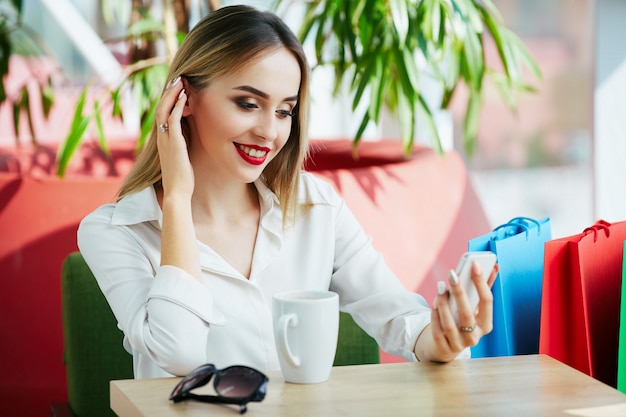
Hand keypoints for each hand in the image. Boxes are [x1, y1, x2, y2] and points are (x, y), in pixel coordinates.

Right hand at [156, 76, 192, 198]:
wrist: (178, 191)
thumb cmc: (182, 175)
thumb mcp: (182, 153)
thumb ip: (183, 140)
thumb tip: (190, 128)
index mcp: (163, 138)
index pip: (163, 113)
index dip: (169, 98)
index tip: (178, 86)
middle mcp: (162, 137)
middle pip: (161, 107)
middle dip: (169, 91)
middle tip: (178, 77)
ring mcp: (166, 139)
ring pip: (164, 110)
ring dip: (172, 94)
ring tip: (181, 81)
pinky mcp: (174, 143)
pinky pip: (173, 120)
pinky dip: (178, 106)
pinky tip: (185, 97)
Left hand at [416, 261, 498, 361]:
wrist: (447, 346)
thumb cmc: (463, 320)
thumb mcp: (474, 308)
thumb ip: (483, 288)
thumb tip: (494, 266)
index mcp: (486, 324)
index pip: (487, 302)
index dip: (481, 283)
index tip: (474, 264)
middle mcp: (475, 336)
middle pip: (467, 314)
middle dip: (459, 292)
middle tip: (452, 274)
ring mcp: (459, 344)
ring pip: (450, 325)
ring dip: (444, 305)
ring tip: (440, 287)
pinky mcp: (444, 349)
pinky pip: (438, 333)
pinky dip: (435, 317)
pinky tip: (434, 303)